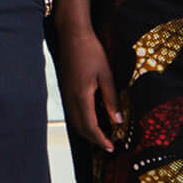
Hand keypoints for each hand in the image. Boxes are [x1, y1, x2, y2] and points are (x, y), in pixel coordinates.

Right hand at [57, 22, 120, 150]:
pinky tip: (90, 118)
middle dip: (93, 139)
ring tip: (100, 135)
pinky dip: (81, 121)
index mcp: (82, 96)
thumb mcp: (106, 75)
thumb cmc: (90, 51)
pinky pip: (72, 111)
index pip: (90, 127)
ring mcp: (66, 93)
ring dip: (86, 131)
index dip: (100, 140)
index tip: (111, 147)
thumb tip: (118, 121)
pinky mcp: (65, 88)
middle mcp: (71, 98)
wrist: (72, 34)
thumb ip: (111, 99)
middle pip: (80, 128)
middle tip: (107, 145)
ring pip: (74, 121)